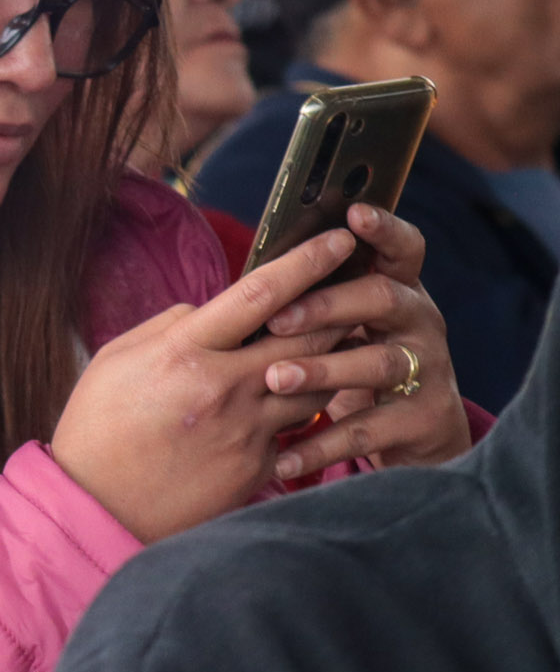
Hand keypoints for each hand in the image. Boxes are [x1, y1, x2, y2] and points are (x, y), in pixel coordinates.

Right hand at [50, 228, 378, 541]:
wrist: (96, 509)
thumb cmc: (96, 428)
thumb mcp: (115, 360)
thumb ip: (170, 326)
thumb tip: (212, 309)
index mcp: (184, 351)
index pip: (260, 294)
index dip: (306, 262)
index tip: (338, 239)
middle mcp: (224, 387)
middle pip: (307, 335)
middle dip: (338, 307)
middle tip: (357, 289)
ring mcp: (246, 430)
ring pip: (316, 384)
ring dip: (330, 363)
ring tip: (336, 349)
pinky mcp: (258, 468)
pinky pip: (297, 432)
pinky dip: (300, 414)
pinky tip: (295, 409)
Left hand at [256, 202, 469, 479]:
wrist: (408, 438)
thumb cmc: (351, 367)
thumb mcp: (338, 329)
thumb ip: (307, 304)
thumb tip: (242, 280)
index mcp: (396, 290)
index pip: (400, 250)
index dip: (383, 230)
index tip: (352, 214)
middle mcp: (420, 322)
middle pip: (382, 298)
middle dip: (329, 305)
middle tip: (278, 320)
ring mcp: (429, 370)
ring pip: (379, 362)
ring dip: (324, 369)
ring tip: (276, 379)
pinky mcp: (425, 420)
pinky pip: (373, 428)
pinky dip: (326, 442)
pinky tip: (286, 457)